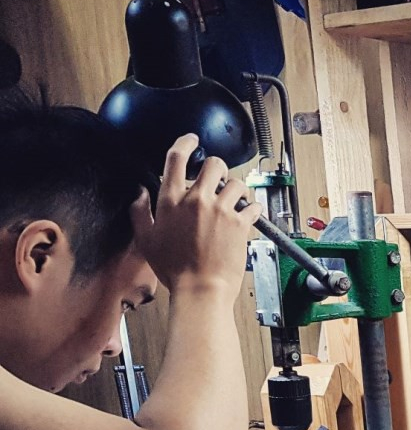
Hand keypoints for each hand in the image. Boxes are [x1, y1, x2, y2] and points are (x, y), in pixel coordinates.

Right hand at [131, 134, 261, 297]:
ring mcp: (220, 210)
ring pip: (236, 182)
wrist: (200, 289)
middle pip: (213, 164)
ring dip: (236, 189)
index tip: (192, 140)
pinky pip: (252, 205)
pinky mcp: (240, 224)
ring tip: (233, 200)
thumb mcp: (146, 240)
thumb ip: (140, 212)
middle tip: (218, 179)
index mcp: (170, 200)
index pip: (176, 158)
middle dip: (217, 168)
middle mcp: (196, 200)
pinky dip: (252, 208)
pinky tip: (248, 215)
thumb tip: (139, 194)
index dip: (185, 143)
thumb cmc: (174, 270)